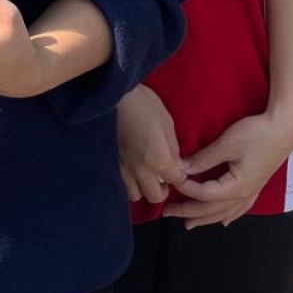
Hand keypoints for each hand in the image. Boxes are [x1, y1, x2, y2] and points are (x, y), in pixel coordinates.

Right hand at [115, 85, 187, 204]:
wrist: (115, 95)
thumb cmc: (145, 105)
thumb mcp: (168, 124)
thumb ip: (173, 149)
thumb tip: (175, 163)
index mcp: (160, 161)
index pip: (178, 182)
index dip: (182, 176)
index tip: (180, 169)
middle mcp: (142, 172)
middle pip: (156, 197)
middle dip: (163, 189)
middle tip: (164, 175)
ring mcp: (124, 170)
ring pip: (136, 195)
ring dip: (144, 187)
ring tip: (146, 174)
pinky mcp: (111, 164)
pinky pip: (122, 184)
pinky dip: (129, 182)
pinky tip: (132, 168)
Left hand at [165, 110, 292, 227]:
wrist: (284, 129)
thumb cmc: (256, 134)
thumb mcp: (226, 144)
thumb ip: (203, 159)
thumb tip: (181, 168)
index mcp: (235, 187)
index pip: (202, 193)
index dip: (183, 188)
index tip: (169, 181)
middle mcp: (243, 195)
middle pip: (211, 209)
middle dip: (188, 212)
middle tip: (167, 213)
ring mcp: (251, 192)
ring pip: (224, 213)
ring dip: (205, 219)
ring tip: (189, 224)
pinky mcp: (255, 186)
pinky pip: (238, 209)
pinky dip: (227, 215)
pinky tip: (224, 221)